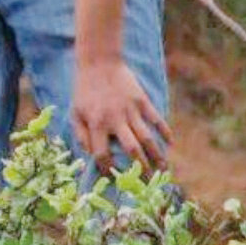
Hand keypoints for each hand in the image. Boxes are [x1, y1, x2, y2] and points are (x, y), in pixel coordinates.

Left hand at [71, 57, 171, 173]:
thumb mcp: (75, 112)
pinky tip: (170, 143)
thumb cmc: (84, 90)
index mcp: (96, 124)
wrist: (99, 63)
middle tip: (147, 182)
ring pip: (148, 138)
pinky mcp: (142, 100)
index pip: (102, 153)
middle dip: (141, 168)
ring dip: (157, 155)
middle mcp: (115, 119)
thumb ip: (80, 134)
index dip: (107, 168)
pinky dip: (165, 132)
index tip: (114, 177)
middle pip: (132, 150)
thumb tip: (90, 155)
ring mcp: (131, 110)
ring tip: (163, 169)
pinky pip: (156, 119)